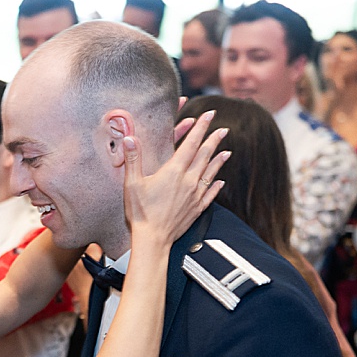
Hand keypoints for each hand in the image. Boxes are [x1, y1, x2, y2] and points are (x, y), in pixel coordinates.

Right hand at [126, 111, 227, 244]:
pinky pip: (210, 194)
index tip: (209, 115)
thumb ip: (133, 159)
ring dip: (219, 160)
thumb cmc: (141, 214)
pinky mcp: (196, 209)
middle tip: (223, 129)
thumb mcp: (132, 184)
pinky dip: (216, 186)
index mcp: (174, 171)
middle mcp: (188, 181)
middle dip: (214, 139)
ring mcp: (194, 196)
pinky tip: (221, 182)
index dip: (201, 127)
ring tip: (227, 151)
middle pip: (205, 155)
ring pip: (211, 173)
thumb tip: (130, 138)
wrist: (153, 240)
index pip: (191, 143)